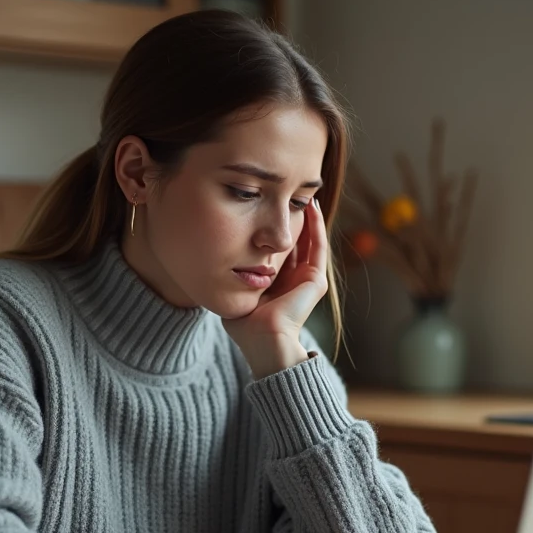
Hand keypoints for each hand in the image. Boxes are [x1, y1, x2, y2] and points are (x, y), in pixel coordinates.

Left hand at [222, 198, 328, 377]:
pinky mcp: (315, 281)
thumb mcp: (236, 290)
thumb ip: (233, 274)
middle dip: (292, 217)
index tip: (266, 204)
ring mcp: (307, 280)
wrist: (262, 340)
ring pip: (309, 240)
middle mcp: (294, 280)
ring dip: (308, 216)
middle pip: (295, 240)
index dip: (273, 227)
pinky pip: (318, 247)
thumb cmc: (244, 324)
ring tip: (303, 192)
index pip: (278, 249)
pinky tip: (311, 206)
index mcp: (277, 283)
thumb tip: (214, 253)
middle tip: (287, 192)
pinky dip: (316, 226)